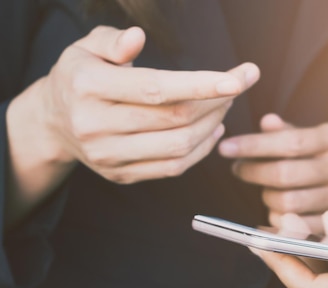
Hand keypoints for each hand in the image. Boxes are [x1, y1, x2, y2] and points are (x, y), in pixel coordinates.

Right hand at [6, 25, 258, 225]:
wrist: (54, 123)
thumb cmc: (80, 76)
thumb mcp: (86, 47)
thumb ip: (113, 40)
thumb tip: (137, 36)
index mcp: (87, 86)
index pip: (156, 88)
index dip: (201, 84)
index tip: (239, 79)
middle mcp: (95, 125)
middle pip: (174, 119)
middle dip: (216, 101)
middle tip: (236, 85)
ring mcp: (108, 155)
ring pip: (179, 146)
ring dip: (212, 125)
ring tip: (224, 104)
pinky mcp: (121, 175)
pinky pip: (173, 167)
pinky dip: (201, 149)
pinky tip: (212, 128)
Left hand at [218, 114, 327, 232]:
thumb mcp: (315, 136)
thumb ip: (288, 132)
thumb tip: (266, 122)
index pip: (289, 142)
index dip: (253, 146)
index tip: (225, 148)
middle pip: (285, 175)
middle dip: (253, 173)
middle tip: (239, 169)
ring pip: (289, 204)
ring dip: (266, 198)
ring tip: (265, 190)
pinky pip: (298, 227)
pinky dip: (279, 220)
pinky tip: (275, 210)